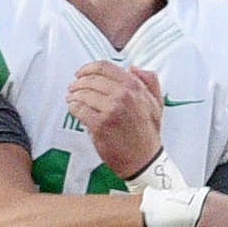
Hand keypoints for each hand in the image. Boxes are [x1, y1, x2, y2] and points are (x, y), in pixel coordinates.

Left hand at [64, 62, 164, 179]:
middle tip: (73, 86)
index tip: (81, 72)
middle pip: (91, 80)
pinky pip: (79, 109)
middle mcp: (123, 95)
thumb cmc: (148, 132)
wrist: (144, 159)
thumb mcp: (156, 103)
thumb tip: (133, 67)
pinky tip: (73, 108)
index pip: (105, 67)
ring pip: (82, 94)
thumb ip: (149, 82)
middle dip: (78, 82)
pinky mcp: (99, 125)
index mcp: (135, 87)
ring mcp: (111, 110)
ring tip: (71, 97)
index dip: (88, 68)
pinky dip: (73, 107)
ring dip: (73, 94)